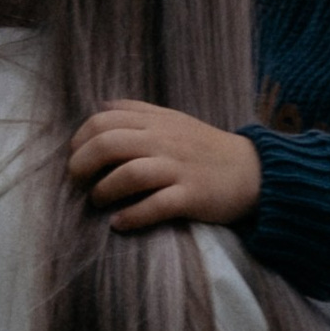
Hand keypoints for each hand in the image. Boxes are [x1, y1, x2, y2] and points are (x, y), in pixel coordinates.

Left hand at [69, 101, 263, 231]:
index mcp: (157, 121)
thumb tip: (101, 106)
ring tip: (98, 201)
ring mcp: (179, 168)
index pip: (104, 120)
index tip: (76, 157)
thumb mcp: (174, 120)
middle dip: (82, 165)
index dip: (80, 139)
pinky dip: (131, 217)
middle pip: (109, 144)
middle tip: (78, 182)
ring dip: (104, 191)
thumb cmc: (206, 148)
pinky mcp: (192, 196)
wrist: (254, 171)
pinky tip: (119, 224)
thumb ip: (139, 112)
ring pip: (129, 174)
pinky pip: (155, 206)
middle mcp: (165, 141)